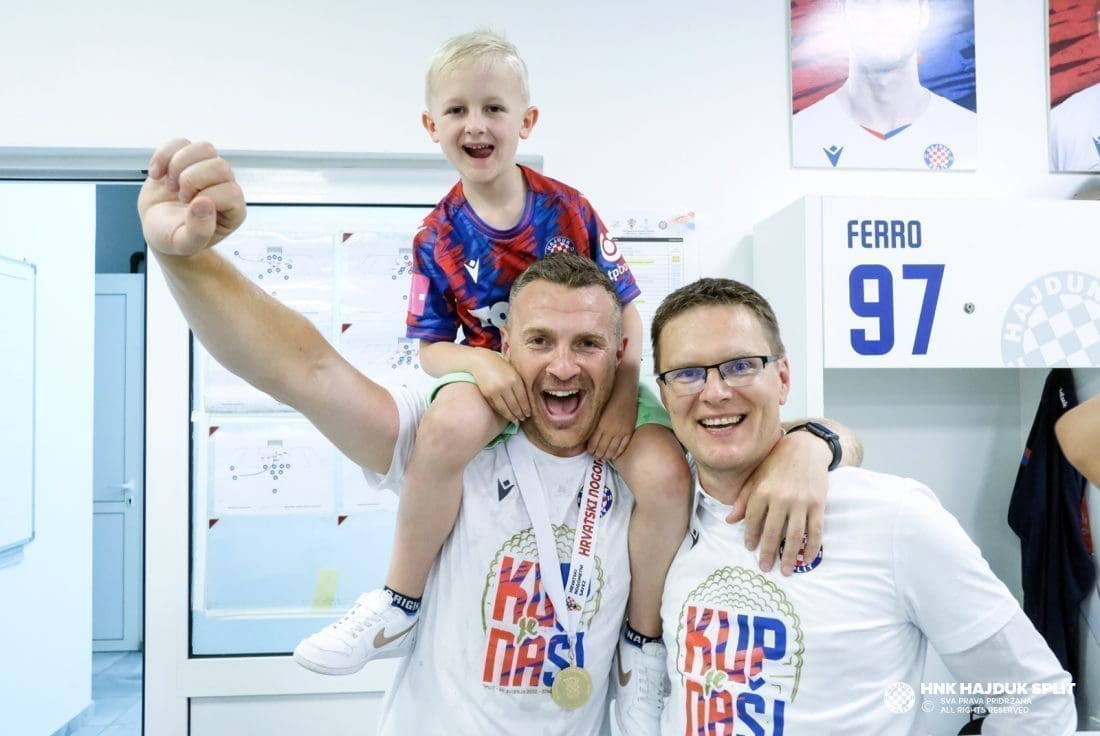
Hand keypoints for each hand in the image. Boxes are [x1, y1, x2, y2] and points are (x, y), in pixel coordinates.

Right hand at [137, 139, 245, 256]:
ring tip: (170, 184)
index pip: (231, 192)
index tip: (189, 208)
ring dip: (179, 165)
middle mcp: (224, 186)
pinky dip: (163, 156)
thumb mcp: (184, 244)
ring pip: (205, 149)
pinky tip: (157, 175)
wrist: (156, 227)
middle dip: (192, 179)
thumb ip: (198, 231)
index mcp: (232, 209)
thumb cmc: (174, 237)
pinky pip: (181, 142)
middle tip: (180, 196)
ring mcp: (207, 170)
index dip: (206, 197)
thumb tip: (204, 204)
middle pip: (220, 166)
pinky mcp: (187, 158)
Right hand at [470, 351, 530, 423]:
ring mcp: (496, 391)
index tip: (528, 414)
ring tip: (515, 420)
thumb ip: (519, 384)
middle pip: (515, 405)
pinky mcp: (488, 394)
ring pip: (506, 408)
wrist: (480, 361)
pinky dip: (502, 412)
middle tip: (523, 419)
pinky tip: (506, 415)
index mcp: (516, 379)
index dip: (526, 408)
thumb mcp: (513, 372)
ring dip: (511, 416)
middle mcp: (507, 386)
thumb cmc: (499, 366)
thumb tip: (526, 401)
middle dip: (520, 414)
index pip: (523, 399)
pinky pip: (497, 407)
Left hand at [586, 392, 635, 459]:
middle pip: (602, 449)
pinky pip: (623, 446)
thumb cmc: (608, 399)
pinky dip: (618, 453)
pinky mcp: (629, 431)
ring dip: (607, 456)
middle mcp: (610, 430)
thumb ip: (593, 425)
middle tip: (596, 457)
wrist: (623, 392)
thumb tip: (587, 438)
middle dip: (598, 455)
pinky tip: (614, 456)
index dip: (590, 450)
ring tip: (604, 457)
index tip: (589, 451)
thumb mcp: (597, 412)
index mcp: (600, 425)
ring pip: (612, 450)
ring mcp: (621, 431)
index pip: (593, 444)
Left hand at [727, 430, 827, 575]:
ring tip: (786, 571)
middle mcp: (780, 498)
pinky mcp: (818, 503)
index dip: (751, 536)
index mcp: (762, 491)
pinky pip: (815, 531)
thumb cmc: (776, 462)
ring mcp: (801, 502)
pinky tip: (806, 559)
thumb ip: (743, 500)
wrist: (805, 447)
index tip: (750, 548)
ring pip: (794, 536)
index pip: (753, 520)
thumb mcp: (756, 477)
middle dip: (768, 553)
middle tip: (765, 568)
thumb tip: (730, 521)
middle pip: (772, 532)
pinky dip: (812, 548)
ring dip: (789, 557)